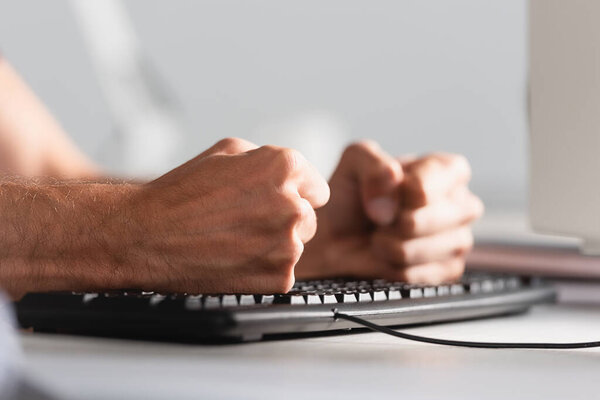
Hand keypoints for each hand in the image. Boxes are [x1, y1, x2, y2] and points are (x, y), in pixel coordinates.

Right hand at [126, 138, 329, 293]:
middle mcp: (292, 205)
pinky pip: (283, 272)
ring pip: (296, 245)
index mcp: (285, 167)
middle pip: (308, 218)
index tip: (275, 201)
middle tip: (247, 221)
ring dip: (274, 244)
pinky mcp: (278, 278)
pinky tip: (235, 258)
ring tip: (235, 239)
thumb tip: (290, 174)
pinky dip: (264, 269)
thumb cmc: (182, 193)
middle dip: (285, 219)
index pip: (318, 189)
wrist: (147, 236)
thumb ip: (268, 158)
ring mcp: (287, 245)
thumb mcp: (227, 150)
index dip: (295, 195)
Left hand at [295, 141, 482, 283]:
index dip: (409, 188)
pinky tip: (387, 256)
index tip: (387, 193)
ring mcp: (458, 239)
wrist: (333, 239)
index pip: (442, 176)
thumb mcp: (353, 161)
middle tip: (379, 219)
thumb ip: (373, 162)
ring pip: (431, 248)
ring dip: (392, 246)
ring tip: (379, 236)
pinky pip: (422, 274)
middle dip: (398, 221)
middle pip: (438, 216)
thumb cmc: (349, 198)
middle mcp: (460, 203)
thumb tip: (395, 178)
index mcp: (447, 170)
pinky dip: (394, 268)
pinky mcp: (447, 271)